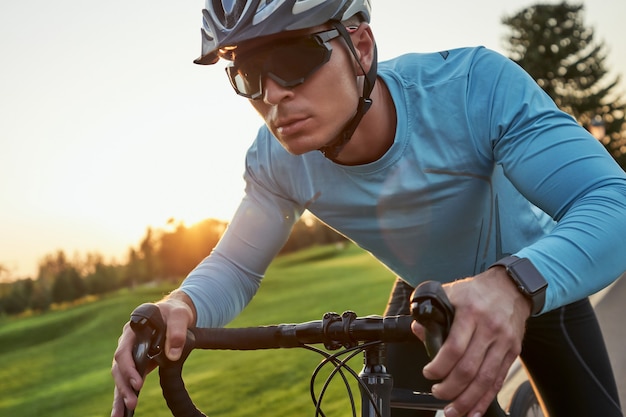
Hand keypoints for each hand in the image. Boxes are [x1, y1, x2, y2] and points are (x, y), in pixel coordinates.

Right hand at [110, 291, 195, 416]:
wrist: (175, 313)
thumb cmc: (175, 312)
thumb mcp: (180, 316)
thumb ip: (177, 331)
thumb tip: (172, 354)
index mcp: (133, 330)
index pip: (124, 351)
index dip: (129, 368)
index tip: (139, 382)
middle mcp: (127, 343)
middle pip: (119, 367)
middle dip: (124, 386)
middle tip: (133, 401)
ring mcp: (130, 354)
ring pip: (120, 377)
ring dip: (121, 394)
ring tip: (123, 414)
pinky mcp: (137, 363)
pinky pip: (127, 381)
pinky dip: (123, 396)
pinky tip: (123, 412)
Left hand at [411, 268, 531, 416]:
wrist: (511, 287)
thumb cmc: (476, 291)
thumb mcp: (451, 293)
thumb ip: (432, 311)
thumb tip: (418, 329)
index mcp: (470, 313)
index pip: (454, 347)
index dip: (439, 366)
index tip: (429, 374)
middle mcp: (489, 328)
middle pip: (469, 368)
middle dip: (451, 388)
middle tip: (437, 393)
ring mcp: (503, 342)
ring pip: (485, 379)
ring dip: (467, 400)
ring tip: (453, 410)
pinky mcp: (513, 352)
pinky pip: (498, 380)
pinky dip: (485, 399)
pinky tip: (474, 410)